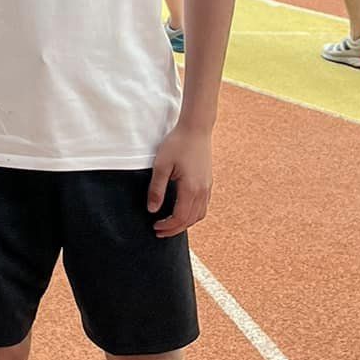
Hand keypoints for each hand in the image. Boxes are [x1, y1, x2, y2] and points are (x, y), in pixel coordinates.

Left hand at [148, 123, 212, 238]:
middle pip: (190, 220)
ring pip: (199, 215)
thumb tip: (152, 209)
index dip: (168, 226)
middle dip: (175, 229)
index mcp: (191, 189)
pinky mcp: (208, 182)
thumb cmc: (177, 144)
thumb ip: (156, 189)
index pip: (180, 218)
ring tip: (170, 225)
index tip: (155, 227)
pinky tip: (183, 211)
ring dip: (185, 223)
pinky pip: (203, 206)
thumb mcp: (161, 165)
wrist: (196, 128)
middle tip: (159, 232)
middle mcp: (202, 191)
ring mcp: (207, 187)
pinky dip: (193, 214)